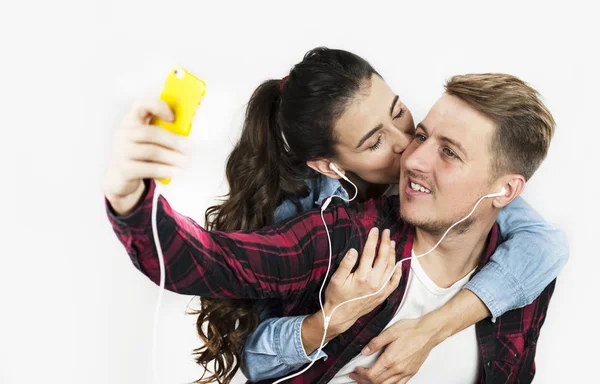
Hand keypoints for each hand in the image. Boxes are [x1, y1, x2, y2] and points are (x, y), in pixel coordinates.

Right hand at [102, 99, 187, 214]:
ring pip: (152, 151)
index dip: (158, 107)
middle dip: (173, 140)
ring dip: (172, 157)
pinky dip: (165, 170)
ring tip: (185, 162)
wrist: (119, 178)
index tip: (173, 117)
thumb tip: (187, 129)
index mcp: (131, 120)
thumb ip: (162, 132)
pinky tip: (175, 172)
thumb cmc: (140, 155)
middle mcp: (124, 133)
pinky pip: (149, 168)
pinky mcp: (124, 169)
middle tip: (188, 148)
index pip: (142, 104)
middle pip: (151, 133)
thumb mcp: (147, 140)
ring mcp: (121, 151)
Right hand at [324, 227, 401, 333]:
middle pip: (383, 257)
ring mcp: (380, 289)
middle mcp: (374, 282)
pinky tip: (398, 264)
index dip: (373, 239)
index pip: (370, 253)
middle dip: (385, 242)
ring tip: (392, 243)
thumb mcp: (336, 280)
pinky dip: (398, 273)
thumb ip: (346, 264)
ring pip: (391, 267)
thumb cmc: (336, 297)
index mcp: (362, 276)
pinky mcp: (383, 295)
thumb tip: (354, 250)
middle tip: (386, 232)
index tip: (375, 229)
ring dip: (392, 254)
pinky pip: (394, 282)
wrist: (341, 316)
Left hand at [349, 318, 435, 383]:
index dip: (360, 374)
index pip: (371, 375)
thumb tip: (363, 351)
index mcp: (390, 359)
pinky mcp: (411, 373)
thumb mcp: (390, 332)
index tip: (355, 369)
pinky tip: (382, 381)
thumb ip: (375, 343)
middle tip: (355, 375)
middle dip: (363, 380)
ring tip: (365, 380)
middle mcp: (398, 369)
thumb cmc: (410, 330)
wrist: (428, 332)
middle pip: (377, 383)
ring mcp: (405, 373)